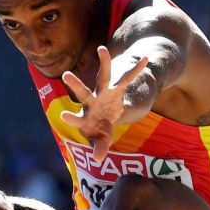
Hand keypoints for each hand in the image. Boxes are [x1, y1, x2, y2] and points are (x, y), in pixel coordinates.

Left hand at [60, 46, 148, 161]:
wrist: (106, 115)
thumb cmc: (99, 129)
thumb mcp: (101, 139)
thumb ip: (99, 147)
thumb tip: (98, 160)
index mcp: (86, 116)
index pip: (78, 118)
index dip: (72, 118)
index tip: (64, 116)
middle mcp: (92, 101)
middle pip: (83, 92)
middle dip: (75, 84)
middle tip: (65, 74)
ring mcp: (104, 92)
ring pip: (103, 76)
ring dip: (104, 63)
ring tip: (102, 49)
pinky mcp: (117, 88)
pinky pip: (128, 78)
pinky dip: (137, 70)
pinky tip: (146, 58)